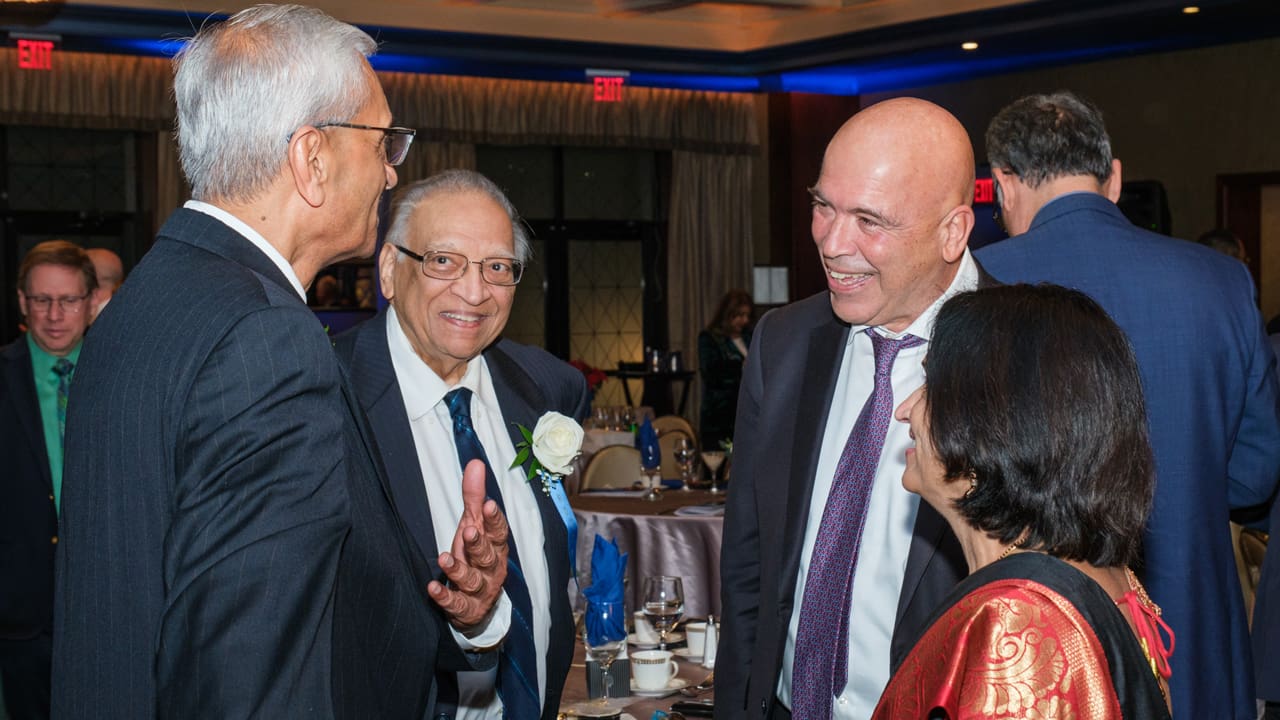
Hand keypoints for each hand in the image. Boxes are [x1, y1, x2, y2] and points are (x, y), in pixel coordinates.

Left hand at [427, 459, 508, 629]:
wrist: (477, 604)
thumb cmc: (475, 557)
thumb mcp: (473, 525)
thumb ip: (473, 497)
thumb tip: (475, 463)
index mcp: (496, 546)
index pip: (499, 532)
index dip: (494, 519)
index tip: (487, 505)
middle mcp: (492, 568)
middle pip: (488, 556)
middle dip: (479, 543)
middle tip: (469, 530)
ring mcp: (480, 591)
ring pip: (473, 580)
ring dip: (459, 570)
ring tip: (444, 558)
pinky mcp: (466, 609)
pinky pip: (457, 604)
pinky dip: (445, 596)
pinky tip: (432, 588)